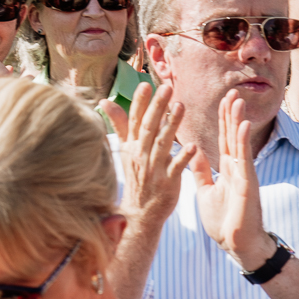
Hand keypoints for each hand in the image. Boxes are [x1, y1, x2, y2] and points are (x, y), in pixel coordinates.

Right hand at [104, 82, 195, 229]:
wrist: (139, 213)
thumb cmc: (136, 177)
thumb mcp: (125, 150)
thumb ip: (120, 124)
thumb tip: (105, 101)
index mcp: (132, 146)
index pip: (134, 120)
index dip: (139, 102)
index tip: (145, 85)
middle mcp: (141, 155)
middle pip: (149, 127)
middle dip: (157, 107)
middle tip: (166, 87)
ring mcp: (154, 169)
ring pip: (163, 143)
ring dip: (172, 124)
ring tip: (181, 106)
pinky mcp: (167, 183)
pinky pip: (176, 168)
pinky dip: (184, 157)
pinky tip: (193, 145)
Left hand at [191, 92, 270, 268]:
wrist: (236, 244)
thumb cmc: (224, 222)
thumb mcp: (206, 192)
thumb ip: (201, 172)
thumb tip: (193, 154)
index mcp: (226, 169)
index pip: (224, 139)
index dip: (223, 120)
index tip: (222, 100)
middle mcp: (236, 168)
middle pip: (233, 135)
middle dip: (231, 113)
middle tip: (231, 91)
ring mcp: (243, 174)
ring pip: (239, 142)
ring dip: (237, 121)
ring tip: (236, 100)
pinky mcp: (247, 183)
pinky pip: (244, 159)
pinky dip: (243, 141)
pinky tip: (242, 125)